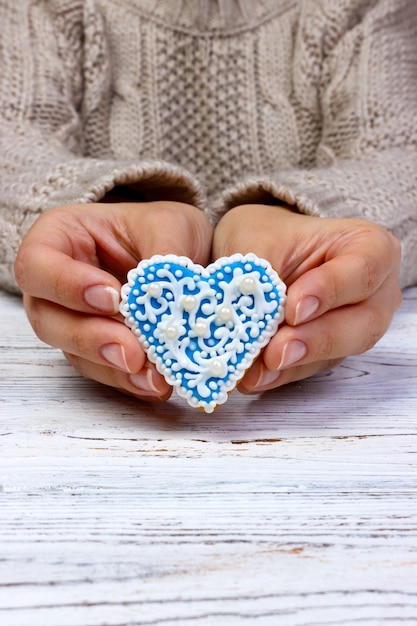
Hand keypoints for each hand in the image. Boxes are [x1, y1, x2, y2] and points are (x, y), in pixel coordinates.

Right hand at [15, 201, 212, 400]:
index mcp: (60, 238)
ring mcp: (74, 321)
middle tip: (131, 351)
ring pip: (74, 353)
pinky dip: (130, 380)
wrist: (188, 253)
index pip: (38, 264)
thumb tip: (161, 300)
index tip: (113, 298)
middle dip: (90, 338)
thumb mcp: (171, 226)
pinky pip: (104, 371)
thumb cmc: (165, 228)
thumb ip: (163, 258)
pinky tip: (156, 382)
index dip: (67, 285)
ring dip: (113, 367)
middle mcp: (56, 285)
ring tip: (153, 375)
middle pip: (47, 319)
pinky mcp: (98, 350)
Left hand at [212, 204, 401, 392]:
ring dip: (294, 364)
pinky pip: (307, 370)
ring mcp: (352, 328)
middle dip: (315, 341)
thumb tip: (252, 332)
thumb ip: (261, 282)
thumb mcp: (258, 244)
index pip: (363, 271)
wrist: (252, 255)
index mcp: (370, 249)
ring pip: (335, 355)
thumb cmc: (266, 236)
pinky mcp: (325, 355)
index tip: (294, 308)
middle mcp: (373, 293)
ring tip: (257, 368)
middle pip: (362, 325)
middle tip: (276, 351)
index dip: (330, 291)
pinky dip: (279, 374)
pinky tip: (254, 375)